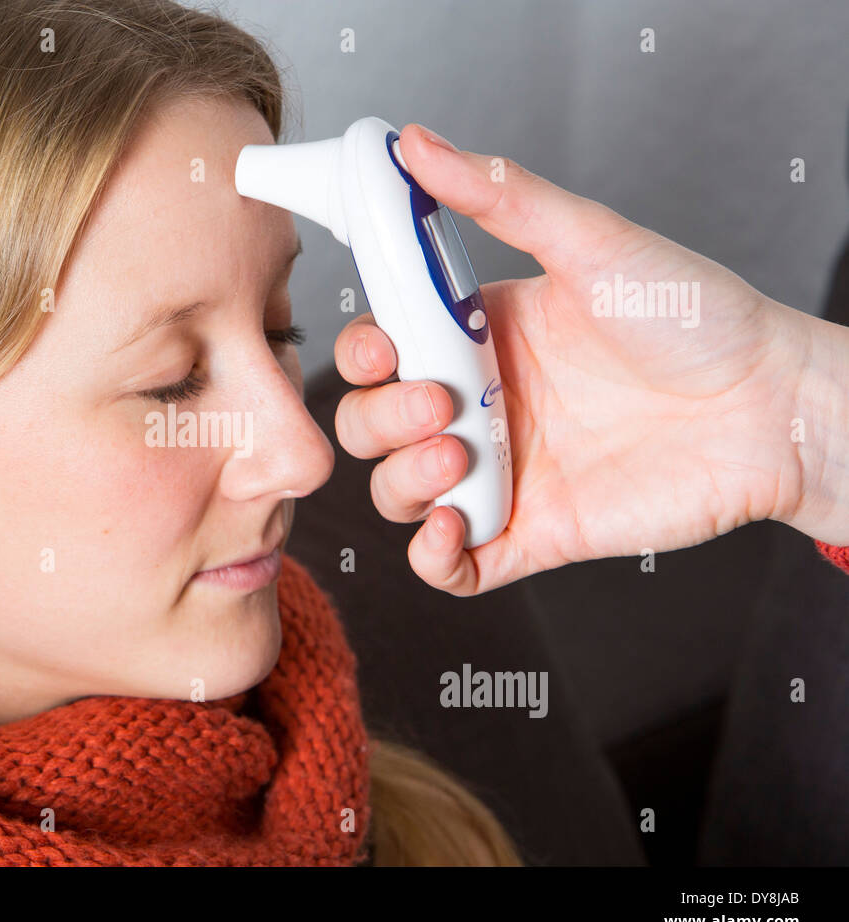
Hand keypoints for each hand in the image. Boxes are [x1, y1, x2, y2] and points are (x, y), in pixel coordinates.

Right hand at [333, 122, 818, 594]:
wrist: (773, 406)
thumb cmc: (696, 318)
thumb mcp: (591, 243)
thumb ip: (500, 197)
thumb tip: (419, 144)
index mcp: (479, 337)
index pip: (379, 351)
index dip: (359, 355)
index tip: (381, 347)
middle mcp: (480, 406)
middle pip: (372, 425)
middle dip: (381, 419)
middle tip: (442, 402)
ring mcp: (501, 472)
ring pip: (398, 493)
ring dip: (403, 481)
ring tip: (458, 455)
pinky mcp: (532, 532)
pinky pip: (453, 565)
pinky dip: (431, 556)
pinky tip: (452, 525)